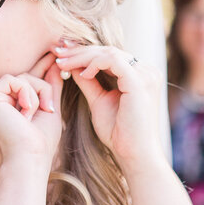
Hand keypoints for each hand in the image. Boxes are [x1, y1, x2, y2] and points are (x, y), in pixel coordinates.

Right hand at [0, 53, 62, 164]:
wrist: (30, 157)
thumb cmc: (40, 141)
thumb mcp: (48, 108)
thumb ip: (50, 87)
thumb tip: (56, 65)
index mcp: (6, 105)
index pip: (25, 81)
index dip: (40, 68)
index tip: (55, 54)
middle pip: (24, 77)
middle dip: (42, 88)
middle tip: (49, 108)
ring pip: (20, 78)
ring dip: (36, 94)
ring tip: (36, 116)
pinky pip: (12, 80)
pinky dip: (26, 94)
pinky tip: (25, 113)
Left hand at [53, 42, 161, 167]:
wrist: (133, 154)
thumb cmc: (118, 133)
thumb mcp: (99, 101)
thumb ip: (88, 82)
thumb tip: (71, 66)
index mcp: (139, 75)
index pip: (109, 55)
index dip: (84, 51)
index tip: (61, 53)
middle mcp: (146, 71)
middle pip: (108, 50)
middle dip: (79, 50)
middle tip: (56, 50)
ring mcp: (146, 74)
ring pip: (109, 52)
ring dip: (82, 56)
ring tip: (62, 62)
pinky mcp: (140, 81)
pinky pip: (113, 61)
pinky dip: (94, 63)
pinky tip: (81, 73)